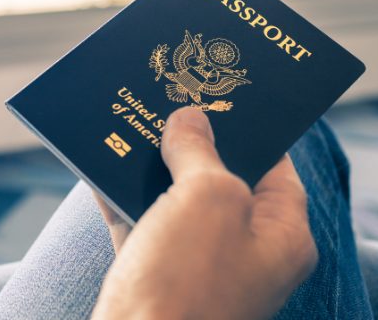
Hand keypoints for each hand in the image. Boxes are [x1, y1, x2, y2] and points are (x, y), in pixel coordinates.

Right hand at [92, 107, 317, 319]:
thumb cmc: (186, 280)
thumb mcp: (206, 197)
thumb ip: (200, 150)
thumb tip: (189, 120)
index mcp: (278, 236)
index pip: (275, 168)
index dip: (248, 129)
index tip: (218, 96)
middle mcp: (241, 251)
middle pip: (218, 180)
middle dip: (189, 142)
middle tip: (165, 103)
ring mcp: (195, 265)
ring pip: (173, 199)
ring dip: (149, 165)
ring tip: (130, 123)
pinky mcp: (152, 274)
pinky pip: (137, 220)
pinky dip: (119, 193)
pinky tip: (99, 163)